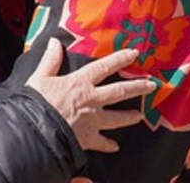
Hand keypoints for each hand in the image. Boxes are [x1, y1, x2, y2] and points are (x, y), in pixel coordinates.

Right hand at [26, 39, 154, 151]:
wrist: (38, 132)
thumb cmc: (37, 103)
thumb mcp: (40, 77)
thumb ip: (51, 59)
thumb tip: (55, 42)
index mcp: (81, 83)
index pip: (104, 67)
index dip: (120, 59)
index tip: (134, 54)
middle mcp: (92, 100)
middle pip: (119, 92)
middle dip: (137, 87)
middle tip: (151, 85)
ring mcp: (93, 120)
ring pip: (117, 117)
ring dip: (130, 116)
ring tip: (140, 115)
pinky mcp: (89, 138)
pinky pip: (102, 142)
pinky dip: (109, 145)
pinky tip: (115, 147)